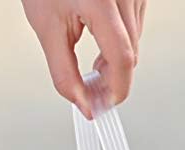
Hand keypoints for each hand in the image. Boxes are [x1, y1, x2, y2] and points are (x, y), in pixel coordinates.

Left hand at [22, 0, 146, 117]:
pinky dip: (121, 44)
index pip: (122, 58)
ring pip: (135, 44)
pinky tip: (104, 45)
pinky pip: (136, 28)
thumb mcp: (47, 28)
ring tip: (95, 65)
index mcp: (101, 1)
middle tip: (92, 89)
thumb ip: (64, 73)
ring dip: (116, 62)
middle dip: (112, 78)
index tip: (104, 105)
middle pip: (130, 55)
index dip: (116, 89)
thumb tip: (83, 105)